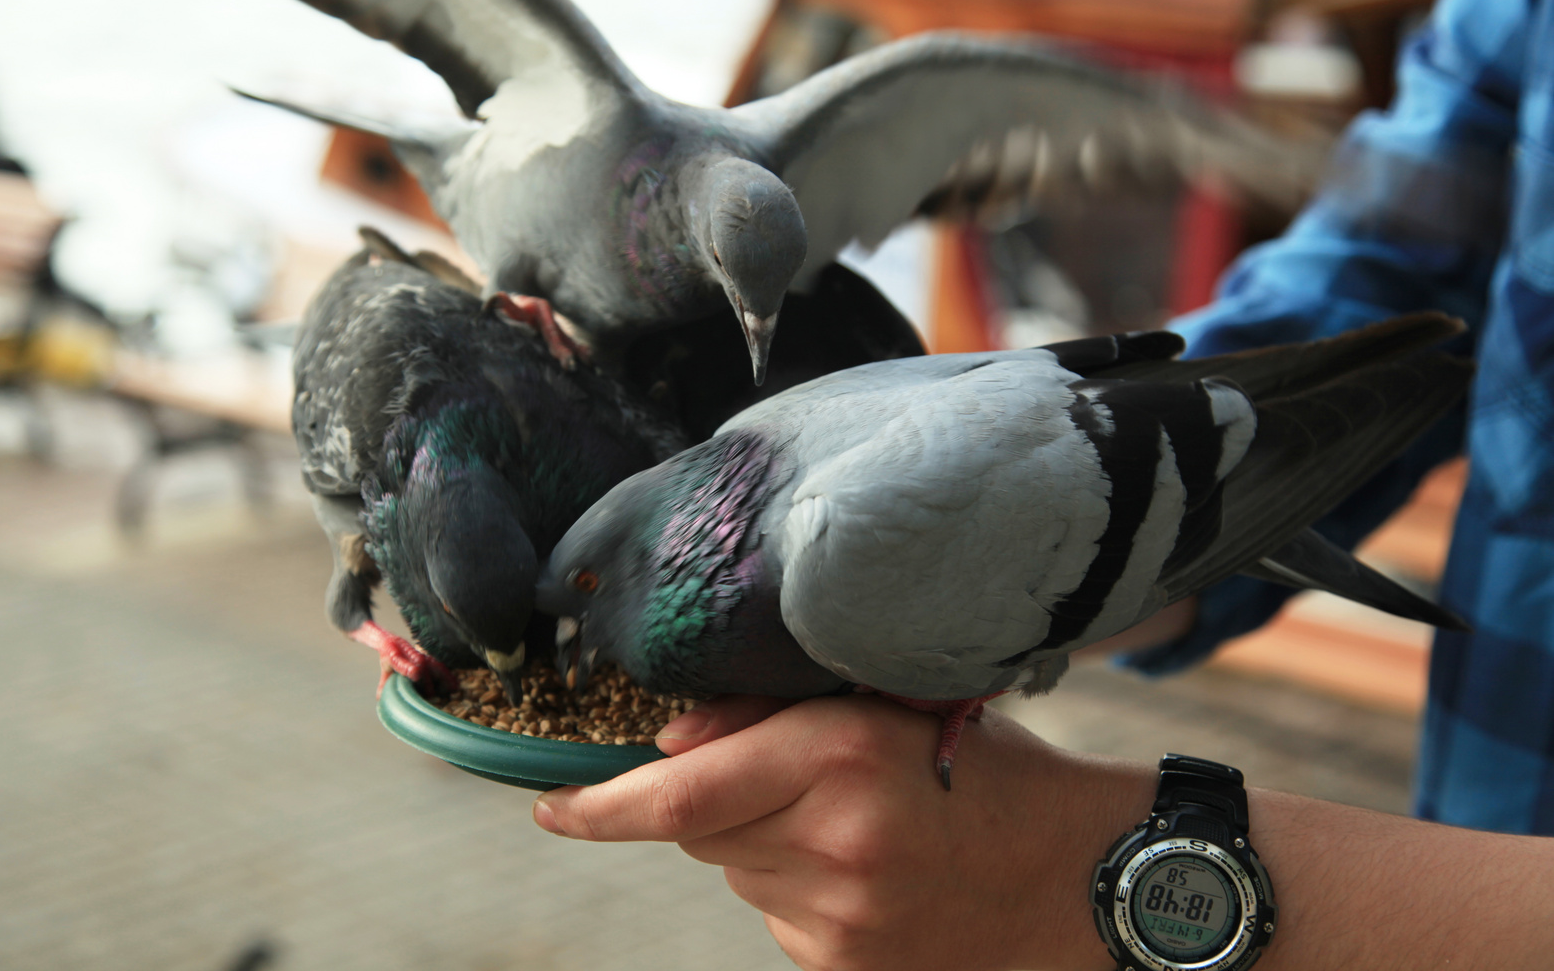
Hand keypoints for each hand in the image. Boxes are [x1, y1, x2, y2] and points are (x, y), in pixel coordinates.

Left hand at [533, 694, 1153, 970]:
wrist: (1078, 877)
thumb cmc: (982, 772)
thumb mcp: (889, 705)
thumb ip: (768, 714)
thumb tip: (666, 744)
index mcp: (837, 754)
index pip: (677, 795)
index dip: (599, 807)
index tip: (548, 808)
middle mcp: (829, 842)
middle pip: (700, 832)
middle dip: (713, 802)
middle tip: (794, 780)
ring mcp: (838, 921)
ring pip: (738, 877)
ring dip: (762, 847)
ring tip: (856, 829)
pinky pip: (778, 921)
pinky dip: (797, 892)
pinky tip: (871, 876)